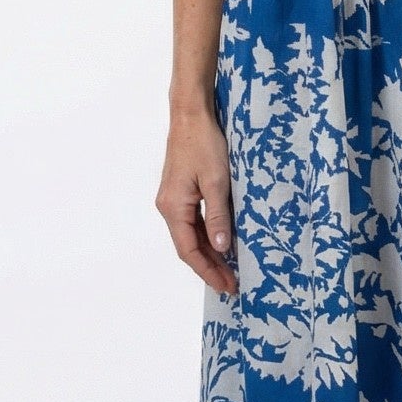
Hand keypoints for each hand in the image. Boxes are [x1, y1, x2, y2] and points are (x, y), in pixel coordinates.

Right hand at [156, 105, 238, 295]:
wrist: (191, 115)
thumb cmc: (203, 144)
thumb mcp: (216, 182)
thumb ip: (218, 217)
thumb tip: (221, 249)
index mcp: (174, 207)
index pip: (189, 250)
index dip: (207, 271)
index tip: (226, 286)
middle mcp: (169, 207)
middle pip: (189, 246)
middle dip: (210, 267)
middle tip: (232, 285)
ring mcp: (173, 199)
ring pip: (191, 235)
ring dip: (209, 253)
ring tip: (229, 270)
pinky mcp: (181, 191)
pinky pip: (193, 221)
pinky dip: (207, 236)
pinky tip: (222, 243)